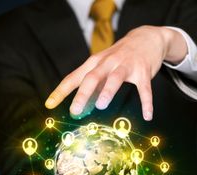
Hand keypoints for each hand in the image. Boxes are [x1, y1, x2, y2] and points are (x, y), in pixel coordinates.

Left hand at [45, 25, 187, 120]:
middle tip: (75, 111)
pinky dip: (146, 103)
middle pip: (92, 77)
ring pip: (115, 78)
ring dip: (108, 91)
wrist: (147, 37)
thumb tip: (83, 106)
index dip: (61, 91)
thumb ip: (92, 84)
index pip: (74, 77)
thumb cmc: (120, 55)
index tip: (49, 104)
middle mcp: (108, 62)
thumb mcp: (103, 64)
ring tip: (102, 104)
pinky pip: (144, 89)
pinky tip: (147, 115)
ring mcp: (126, 66)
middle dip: (83, 94)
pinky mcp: (143, 72)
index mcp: (95, 63)